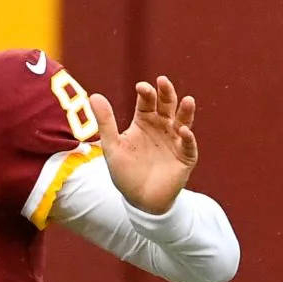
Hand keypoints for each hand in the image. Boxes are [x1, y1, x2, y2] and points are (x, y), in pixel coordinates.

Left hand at [89, 75, 196, 214]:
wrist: (138, 200)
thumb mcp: (112, 146)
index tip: (141, 86)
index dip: (145, 93)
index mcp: (144, 122)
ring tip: (188, 100)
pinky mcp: (185, 158)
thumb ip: (105, 122)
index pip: (147, 102)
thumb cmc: (125, 172)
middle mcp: (162, 127)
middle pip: (167, 106)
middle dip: (166, 93)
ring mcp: (175, 141)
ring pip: (183, 122)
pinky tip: (183, 131)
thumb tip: (94, 95)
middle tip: (163, 82)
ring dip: (186, 111)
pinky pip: (188, 146)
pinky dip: (187, 138)